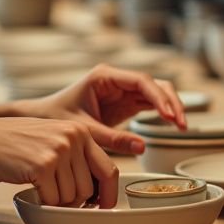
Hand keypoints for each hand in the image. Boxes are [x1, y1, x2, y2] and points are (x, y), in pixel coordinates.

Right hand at [0, 117, 119, 207]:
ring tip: (41, 186)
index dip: (108, 194)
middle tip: (56, 196)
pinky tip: (32, 187)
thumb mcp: (53, 139)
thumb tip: (97, 191)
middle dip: (75, 200)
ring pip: (72, 197)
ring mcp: (59, 150)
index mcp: (80, 130)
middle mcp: (73, 137)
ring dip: (56, 200)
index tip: (104, 206)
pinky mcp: (43, 166)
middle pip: (89, 188)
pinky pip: (53, 200)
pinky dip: (43, 201)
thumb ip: (76, 156)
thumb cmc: (15, 144)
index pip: (108, 169)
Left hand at [22, 64, 187, 155]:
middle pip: (153, 84)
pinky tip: (173, 125)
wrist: (42, 119)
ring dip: (170, 106)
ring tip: (181, 127)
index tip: (170, 115)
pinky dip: (163, 112)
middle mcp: (116, 79)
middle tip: (181, 124)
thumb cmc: (56, 118)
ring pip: (156, 92)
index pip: (140, 81)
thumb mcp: (84, 131)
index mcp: (104, 77)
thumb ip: (112, 139)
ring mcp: (122, 90)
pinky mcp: (124, 102)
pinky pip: (150, 103)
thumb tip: (141, 147)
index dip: (159, 97)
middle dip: (170, 101)